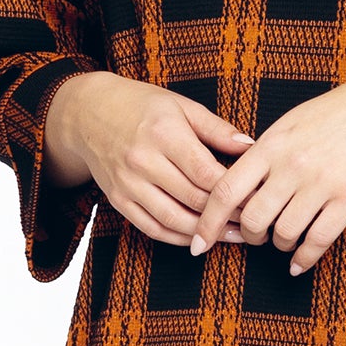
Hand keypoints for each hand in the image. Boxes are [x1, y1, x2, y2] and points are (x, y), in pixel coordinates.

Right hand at [43, 70, 256, 245]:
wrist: (88, 113)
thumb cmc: (141, 106)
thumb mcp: (180, 106)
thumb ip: (216, 129)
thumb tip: (252, 146)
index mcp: (164, 133)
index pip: (206, 172)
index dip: (234, 191)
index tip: (257, 198)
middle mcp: (143, 160)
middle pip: (193, 198)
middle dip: (227, 215)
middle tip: (254, 222)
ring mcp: (128, 183)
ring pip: (174, 219)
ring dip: (206, 233)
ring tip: (234, 236)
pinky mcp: (118, 199)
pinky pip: (152, 227)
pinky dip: (178, 238)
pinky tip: (200, 239)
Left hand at [185, 57, 345, 274]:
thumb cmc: (342, 111)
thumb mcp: (294, 122)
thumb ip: (264, 151)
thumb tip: (237, 185)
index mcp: (271, 144)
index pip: (225, 190)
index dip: (206, 221)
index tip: (197, 244)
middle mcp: (292, 164)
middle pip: (252, 218)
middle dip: (249, 236)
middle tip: (256, 237)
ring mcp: (322, 182)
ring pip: (284, 233)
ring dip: (280, 246)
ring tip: (285, 242)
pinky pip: (318, 240)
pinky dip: (305, 258)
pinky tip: (300, 263)